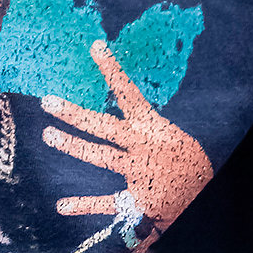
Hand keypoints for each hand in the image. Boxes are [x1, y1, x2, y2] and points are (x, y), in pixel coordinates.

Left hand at [43, 41, 212, 231]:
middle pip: (104, 126)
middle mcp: (143, 147)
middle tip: (48, 101)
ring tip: (49, 134)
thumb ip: (144, 128)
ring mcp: (138, 174)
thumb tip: (120, 115)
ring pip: (101, 156)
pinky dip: (83, 204)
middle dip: (74, 113)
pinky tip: (62, 205)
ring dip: (73, 145)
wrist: (204, 196)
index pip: (130, 94)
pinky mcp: (136, 202)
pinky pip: (106, 203)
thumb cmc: (187, 164)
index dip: (112, 70)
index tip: (95, 48)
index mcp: (153, 129)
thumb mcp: (172, 137)